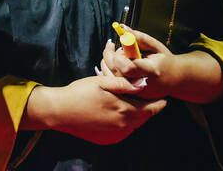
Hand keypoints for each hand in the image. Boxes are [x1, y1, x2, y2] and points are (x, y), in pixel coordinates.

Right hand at [25, 75, 165, 144]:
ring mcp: (115, 135)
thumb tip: (142, 83)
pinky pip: (122, 132)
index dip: (159, 104)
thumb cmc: (79, 93)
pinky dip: (124, 124)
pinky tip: (116, 115)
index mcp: (123, 110)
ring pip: (133, 126)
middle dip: (148, 109)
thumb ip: (123, 84)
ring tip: (131, 105)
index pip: (150, 109)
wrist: (59, 111)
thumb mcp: (101, 83)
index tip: (164, 98)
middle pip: (143, 118)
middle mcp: (122, 126)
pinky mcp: (107, 140)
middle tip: (148, 100)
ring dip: (136, 117)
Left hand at [100, 31, 222, 103]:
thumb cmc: (165, 61)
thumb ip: (139, 38)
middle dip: (111, 56)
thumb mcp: (156, 47)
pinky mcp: (131, 96)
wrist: (176, 79)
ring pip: (111, 78)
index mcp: (151, 72)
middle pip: (116, 72)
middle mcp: (143, 85)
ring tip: (118, 54)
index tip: (119, 48)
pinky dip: (110, 71)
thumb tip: (123, 28)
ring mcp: (136, 93)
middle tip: (115, 46)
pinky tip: (117, 64)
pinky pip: (113, 83)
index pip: (128, 68)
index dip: (119, 56)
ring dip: (108, 62)